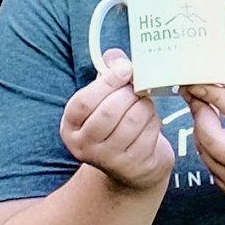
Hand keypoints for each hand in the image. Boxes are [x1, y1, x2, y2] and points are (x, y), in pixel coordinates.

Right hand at [60, 52, 176, 191]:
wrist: (128, 168)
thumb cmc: (114, 125)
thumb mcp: (103, 101)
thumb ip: (106, 75)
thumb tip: (115, 56)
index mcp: (70, 127)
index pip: (84, 101)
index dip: (106, 82)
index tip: (125, 69)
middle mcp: (84, 147)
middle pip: (110, 111)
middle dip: (129, 93)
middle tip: (138, 86)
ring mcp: (109, 160)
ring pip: (133, 120)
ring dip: (144, 106)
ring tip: (143, 103)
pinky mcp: (134, 166)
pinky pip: (149, 133)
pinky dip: (154, 121)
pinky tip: (150, 120)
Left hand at [181, 75, 224, 215]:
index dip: (213, 94)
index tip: (198, 82)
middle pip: (209, 135)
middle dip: (198, 113)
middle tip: (195, 97)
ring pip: (204, 151)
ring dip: (200, 130)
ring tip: (205, 113)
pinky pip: (209, 166)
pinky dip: (208, 148)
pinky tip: (215, 137)